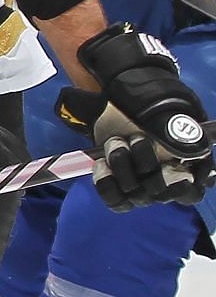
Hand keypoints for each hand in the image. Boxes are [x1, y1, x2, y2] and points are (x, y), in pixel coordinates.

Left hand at [58, 24, 213, 210]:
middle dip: (146, 166)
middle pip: (162, 195)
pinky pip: (116, 200)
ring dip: (123, 169)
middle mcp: (168, 179)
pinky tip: (101, 164)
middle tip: (136, 138)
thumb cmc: (151, 101)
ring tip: (116, 140)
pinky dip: (106, 185)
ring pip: (137, 196)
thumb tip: (195, 151)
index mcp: (190, 163)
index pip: (193, 192)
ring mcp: (144, 183)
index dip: (183, 187)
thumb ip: (178, 128)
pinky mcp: (120, 184)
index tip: (175, 169)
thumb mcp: (165, 108)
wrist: (122, 96)